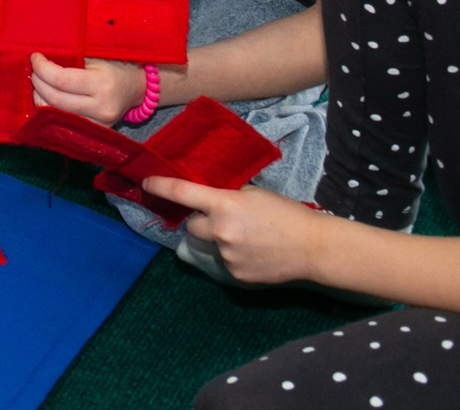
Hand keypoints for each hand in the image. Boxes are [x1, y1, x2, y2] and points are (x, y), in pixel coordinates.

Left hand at [31, 54, 144, 125]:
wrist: (135, 86)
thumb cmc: (114, 65)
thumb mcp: (96, 55)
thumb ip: (70, 58)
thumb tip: (41, 59)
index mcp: (102, 85)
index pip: (61, 80)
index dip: (42, 68)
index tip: (35, 57)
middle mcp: (101, 108)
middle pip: (54, 98)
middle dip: (38, 81)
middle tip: (34, 69)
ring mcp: (98, 124)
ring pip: (54, 114)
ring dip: (40, 96)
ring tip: (40, 82)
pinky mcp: (94, 132)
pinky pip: (63, 123)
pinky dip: (50, 109)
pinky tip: (47, 96)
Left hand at [140, 177, 325, 283]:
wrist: (313, 248)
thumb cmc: (286, 214)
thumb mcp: (254, 195)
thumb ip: (227, 195)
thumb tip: (207, 196)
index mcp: (223, 204)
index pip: (181, 193)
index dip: (160, 187)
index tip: (145, 184)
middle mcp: (219, 230)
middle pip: (191, 225)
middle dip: (200, 221)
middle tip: (220, 219)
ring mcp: (226, 255)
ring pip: (208, 245)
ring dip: (218, 240)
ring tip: (247, 238)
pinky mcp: (234, 274)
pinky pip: (223, 262)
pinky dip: (232, 256)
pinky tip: (254, 253)